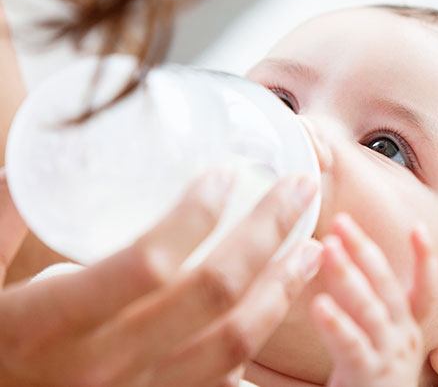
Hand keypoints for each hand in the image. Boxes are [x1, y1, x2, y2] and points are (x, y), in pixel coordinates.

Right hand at [0, 171, 321, 386]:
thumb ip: (4, 225)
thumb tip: (27, 169)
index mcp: (53, 324)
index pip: (148, 264)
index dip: (195, 216)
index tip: (225, 174)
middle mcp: (105, 364)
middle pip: (212, 295)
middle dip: (267, 233)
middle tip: (299, 190)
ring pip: (235, 341)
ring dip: (282, 288)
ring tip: (311, 247)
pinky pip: (225, 378)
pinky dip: (260, 337)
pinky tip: (278, 302)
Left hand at [311, 214, 437, 386]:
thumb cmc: (368, 385)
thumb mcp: (373, 346)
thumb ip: (360, 313)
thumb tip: (328, 268)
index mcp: (405, 331)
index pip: (425, 290)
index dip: (426, 258)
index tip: (418, 226)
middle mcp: (403, 339)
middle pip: (389, 287)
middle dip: (365, 249)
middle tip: (341, 221)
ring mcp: (388, 356)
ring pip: (371, 308)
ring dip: (348, 274)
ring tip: (326, 248)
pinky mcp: (368, 376)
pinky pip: (353, 345)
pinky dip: (337, 323)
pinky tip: (319, 304)